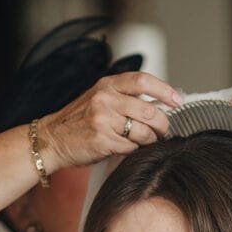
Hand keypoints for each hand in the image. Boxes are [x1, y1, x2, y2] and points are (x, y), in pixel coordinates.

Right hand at [38, 71, 182, 173]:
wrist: (52, 139)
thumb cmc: (79, 121)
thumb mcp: (99, 98)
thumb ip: (124, 97)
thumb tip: (159, 103)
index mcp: (107, 85)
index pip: (143, 81)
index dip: (165, 90)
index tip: (178, 101)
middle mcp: (105, 99)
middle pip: (149, 110)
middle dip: (162, 124)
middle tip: (164, 131)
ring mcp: (103, 120)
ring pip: (143, 132)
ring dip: (151, 140)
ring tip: (148, 142)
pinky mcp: (102, 141)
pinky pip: (131, 148)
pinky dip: (134, 151)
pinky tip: (128, 149)